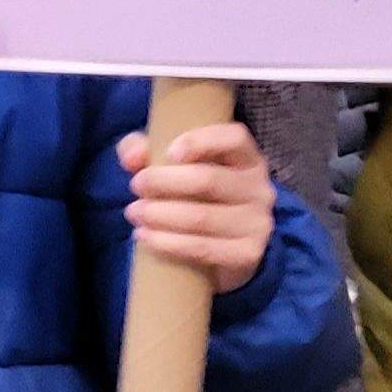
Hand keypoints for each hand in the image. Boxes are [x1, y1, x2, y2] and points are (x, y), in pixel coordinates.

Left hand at [117, 122, 274, 292]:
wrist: (219, 246)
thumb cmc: (193, 193)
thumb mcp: (171, 164)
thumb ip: (146, 149)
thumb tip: (133, 158)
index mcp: (246, 157)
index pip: (234, 138)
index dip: (201, 142)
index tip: (169, 153)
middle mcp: (259, 188)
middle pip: (209, 180)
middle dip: (163, 182)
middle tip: (135, 185)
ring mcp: (257, 223)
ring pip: (202, 218)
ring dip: (160, 215)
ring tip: (134, 213)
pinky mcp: (248, 253)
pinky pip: (203, 248)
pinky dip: (168, 244)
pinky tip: (145, 237)